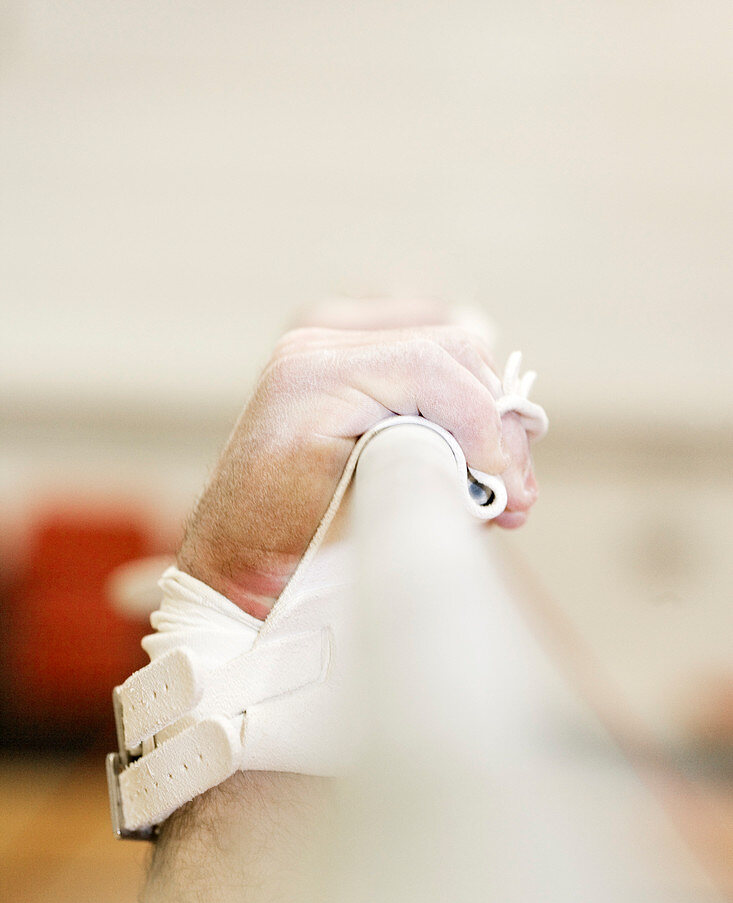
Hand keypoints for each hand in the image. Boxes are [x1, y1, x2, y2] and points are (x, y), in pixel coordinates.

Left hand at [177, 306, 540, 618]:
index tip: (508, 488)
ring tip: (498, 487)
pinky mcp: (350, 356)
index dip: (487, 425)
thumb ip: (430, 479)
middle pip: (453, 352)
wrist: (238, 553)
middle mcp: (318, 345)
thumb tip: (505, 477)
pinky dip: (462, 402)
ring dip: (486, 420)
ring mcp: (332, 343)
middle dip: (497, 427)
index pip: (432, 366)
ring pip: (452, 354)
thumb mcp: (360, 519)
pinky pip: (432, 357)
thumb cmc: (285, 549)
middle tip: (516, 497)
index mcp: (312, 376)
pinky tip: (469, 450)